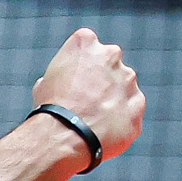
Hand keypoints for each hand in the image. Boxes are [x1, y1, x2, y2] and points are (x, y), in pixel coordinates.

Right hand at [32, 28, 144, 168]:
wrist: (63, 136)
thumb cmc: (50, 110)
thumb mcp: (44, 84)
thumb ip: (62, 75)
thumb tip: (63, 85)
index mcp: (85, 43)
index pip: (85, 45)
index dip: (78, 65)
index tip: (72, 80)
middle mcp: (111, 55)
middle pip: (109, 64)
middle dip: (100, 80)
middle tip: (83, 101)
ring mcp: (128, 80)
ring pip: (124, 88)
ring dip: (112, 100)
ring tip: (91, 121)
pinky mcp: (137, 105)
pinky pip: (131, 111)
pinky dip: (120, 120)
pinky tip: (101, 132)